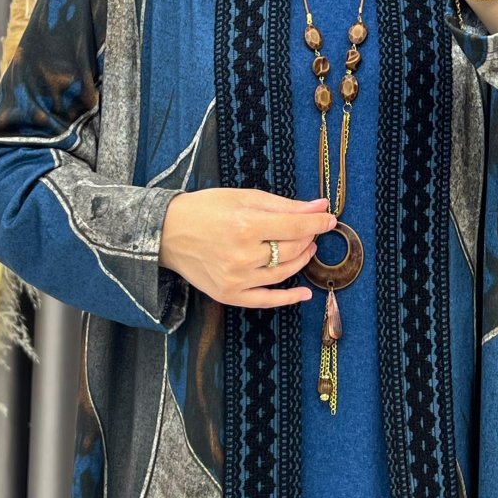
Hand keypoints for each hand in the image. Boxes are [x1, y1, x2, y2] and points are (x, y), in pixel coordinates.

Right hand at [159, 187, 335, 307]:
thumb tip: (319, 206)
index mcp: (245, 225)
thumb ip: (283, 204)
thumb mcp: (243, 196)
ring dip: (301, 259)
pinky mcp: (230, 295)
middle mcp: (242, 255)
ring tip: (304, 247)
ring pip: (284, 273)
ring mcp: (237, 279)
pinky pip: (267, 300)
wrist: (168, 232)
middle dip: (308, 238)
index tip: (329, 217)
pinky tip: (305, 293)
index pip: (295, 227)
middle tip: (311, 229)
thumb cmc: (205, 208)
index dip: (317, 222)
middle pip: (292, 250)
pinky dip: (289, 298)